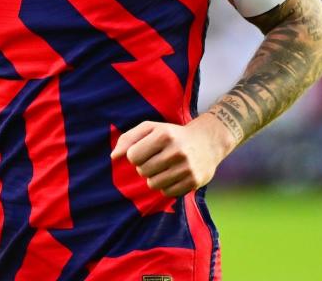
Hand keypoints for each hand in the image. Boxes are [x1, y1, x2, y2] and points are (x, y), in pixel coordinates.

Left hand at [110, 116, 235, 196]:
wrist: (208, 141)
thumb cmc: (172, 134)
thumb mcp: (151, 128)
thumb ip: (129, 138)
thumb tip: (113, 156)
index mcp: (164, 135)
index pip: (133, 156)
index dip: (135, 155)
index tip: (144, 152)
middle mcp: (177, 151)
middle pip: (142, 171)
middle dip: (144, 167)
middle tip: (155, 160)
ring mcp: (187, 167)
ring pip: (153, 184)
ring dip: (154, 178)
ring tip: (164, 168)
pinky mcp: (194, 181)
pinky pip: (167, 192)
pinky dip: (166, 186)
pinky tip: (173, 175)